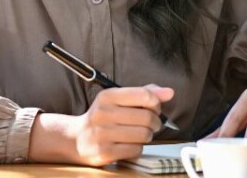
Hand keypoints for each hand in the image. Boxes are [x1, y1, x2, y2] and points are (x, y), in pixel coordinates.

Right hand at [29, 84, 173, 165]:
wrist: (77, 139)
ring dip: (147, 136)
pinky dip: (138, 148)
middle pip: (147, 117)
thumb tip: (169, 92)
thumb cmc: (103, 118)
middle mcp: (103, 113)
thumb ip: (143, 93)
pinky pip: (136, 150)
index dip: (156, 103)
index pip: (143, 95)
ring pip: (144, 135)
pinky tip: (129, 144)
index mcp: (107, 96)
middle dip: (155, 122)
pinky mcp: (105, 152)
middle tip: (151, 124)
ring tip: (140, 134)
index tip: (154, 107)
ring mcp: (103, 134)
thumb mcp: (118, 100)